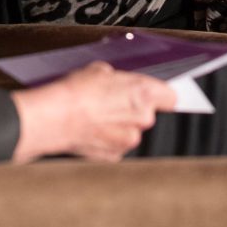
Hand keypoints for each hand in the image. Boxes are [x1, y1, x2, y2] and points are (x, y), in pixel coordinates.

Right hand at [11, 62, 174, 162]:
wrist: (56, 118)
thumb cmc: (77, 92)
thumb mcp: (100, 70)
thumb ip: (118, 80)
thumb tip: (117, 83)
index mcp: (143, 93)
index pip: (170, 97)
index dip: (161, 95)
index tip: (156, 95)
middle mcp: (142, 119)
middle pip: (148, 114)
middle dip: (134, 109)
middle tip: (113, 102)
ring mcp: (129, 140)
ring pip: (132, 131)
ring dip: (121, 125)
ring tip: (99, 116)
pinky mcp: (115, 156)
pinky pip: (118, 145)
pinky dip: (109, 139)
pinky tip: (93, 129)